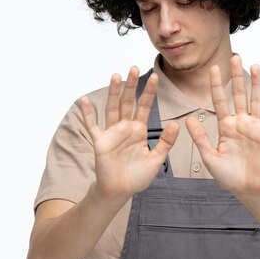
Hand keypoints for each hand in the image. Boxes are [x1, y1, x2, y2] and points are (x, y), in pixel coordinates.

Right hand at [79, 67, 178, 200]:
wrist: (121, 190)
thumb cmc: (137, 176)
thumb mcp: (157, 159)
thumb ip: (166, 142)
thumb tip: (175, 123)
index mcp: (139, 130)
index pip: (145, 106)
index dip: (149, 92)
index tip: (156, 77)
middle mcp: (125, 128)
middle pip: (128, 102)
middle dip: (131, 85)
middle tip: (134, 68)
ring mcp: (112, 133)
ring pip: (112, 108)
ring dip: (113, 93)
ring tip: (116, 76)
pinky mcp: (100, 142)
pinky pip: (92, 126)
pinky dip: (87, 114)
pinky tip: (84, 101)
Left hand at [185, 56, 259, 199]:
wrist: (247, 188)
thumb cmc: (228, 175)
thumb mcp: (209, 156)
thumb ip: (200, 137)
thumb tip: (188, 119)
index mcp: (225, 126)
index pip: (219, 100)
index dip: (216, 85)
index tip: (212, 68)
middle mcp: (240, 123)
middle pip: (238, 94)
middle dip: (236, 76)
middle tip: (234, 57)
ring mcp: (255, 127)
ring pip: (255, 100)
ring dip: (256, 83)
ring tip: (255, 66)